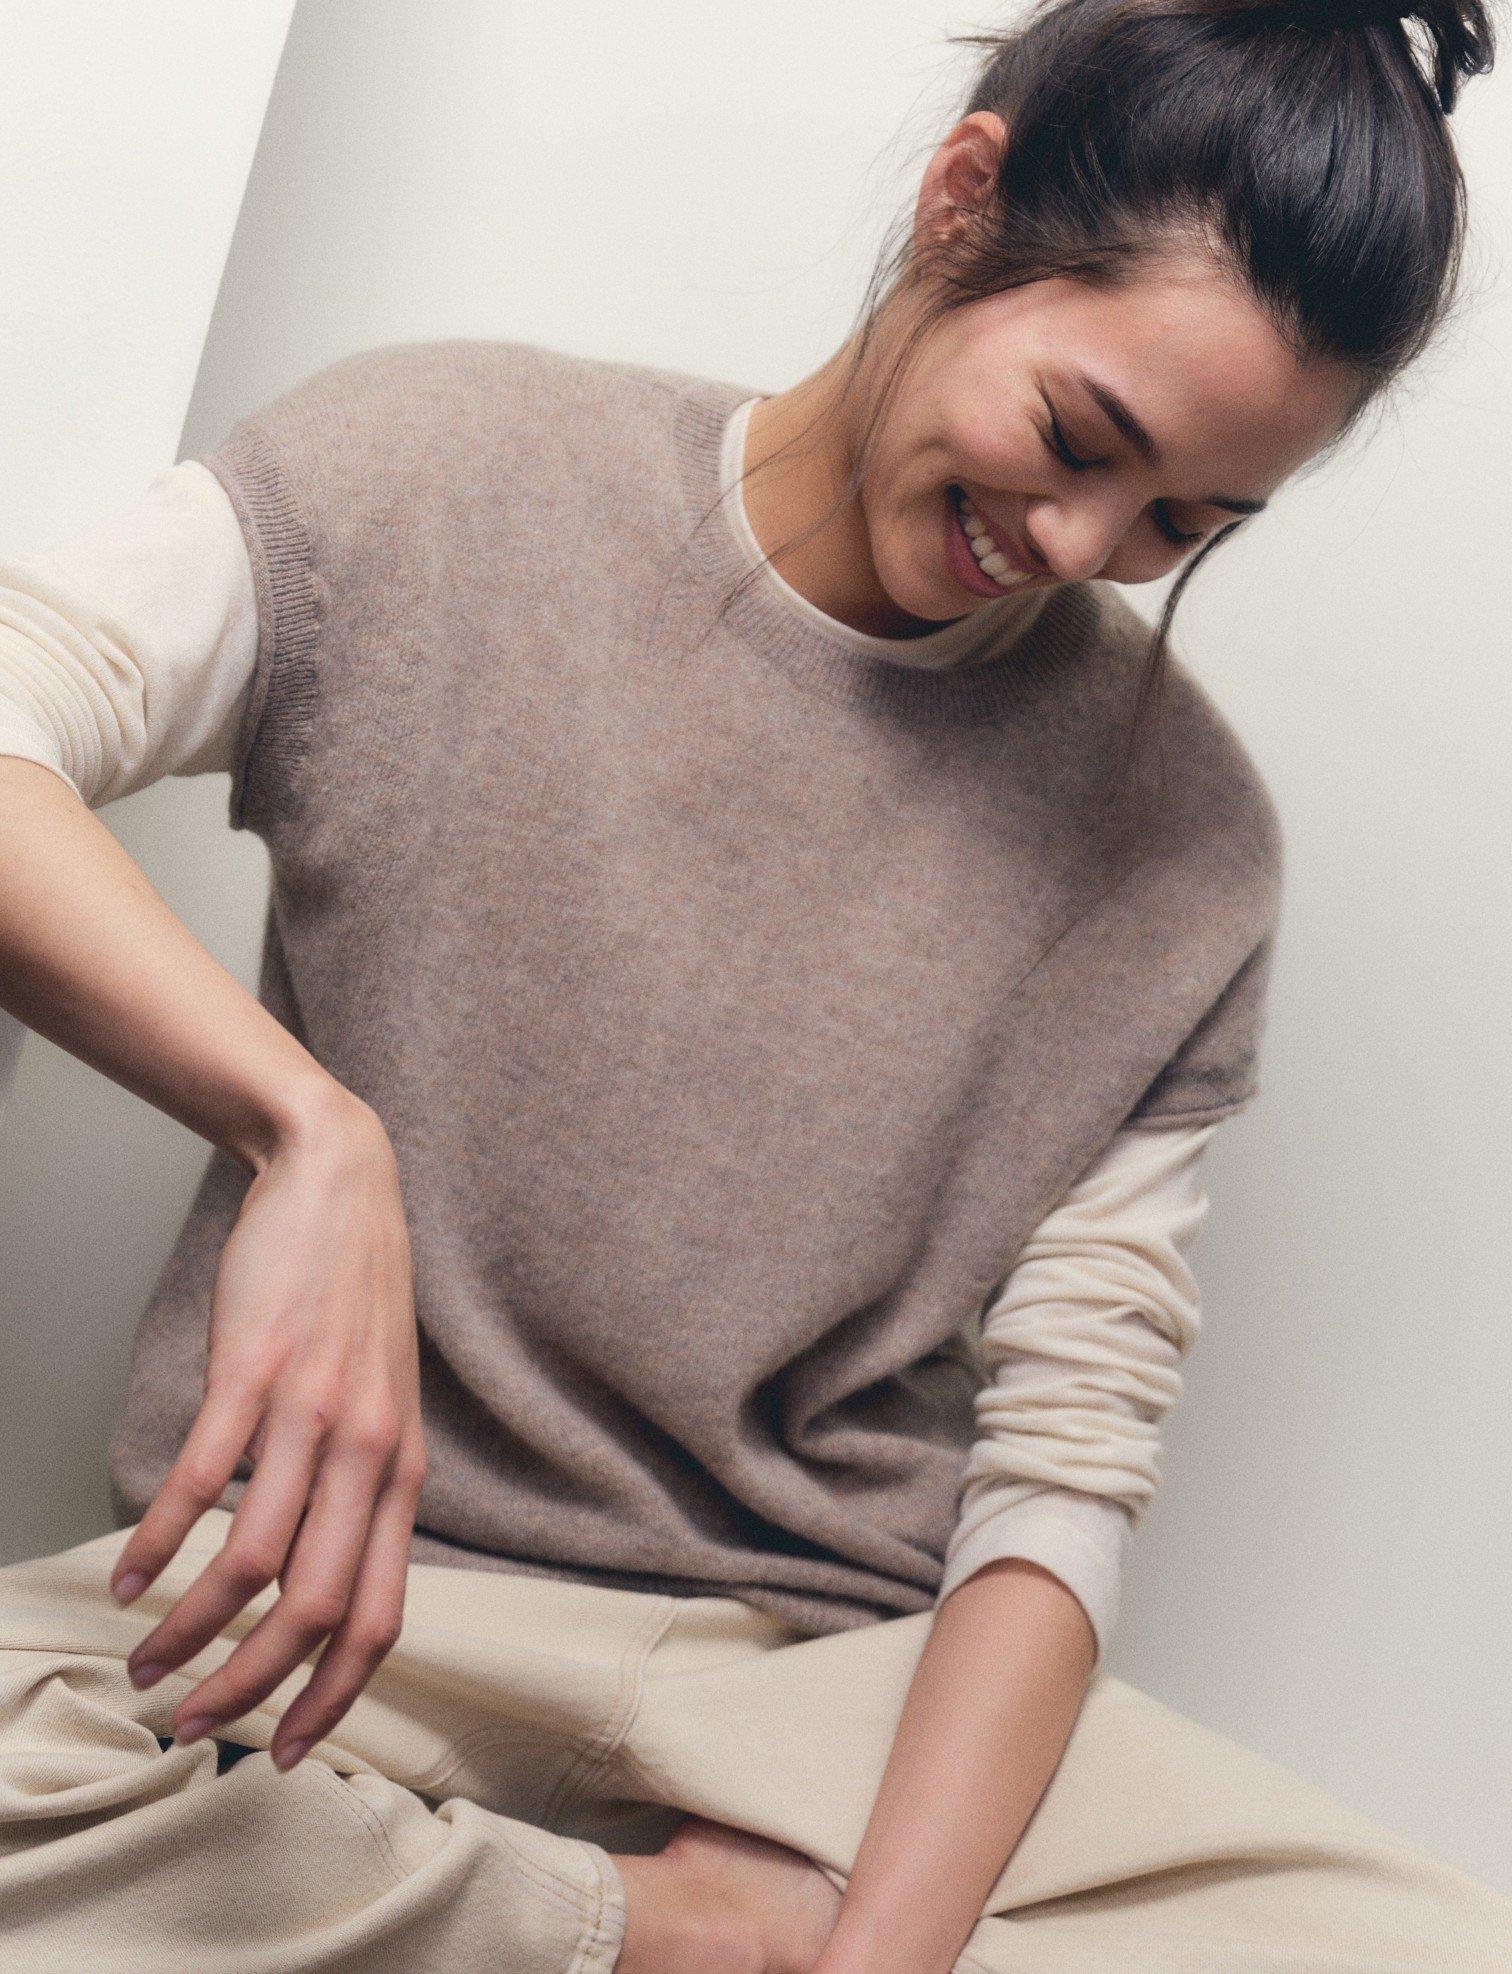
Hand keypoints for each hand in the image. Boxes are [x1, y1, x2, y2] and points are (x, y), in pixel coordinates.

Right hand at [109, 1093, 427, 1770]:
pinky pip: (199, 1484)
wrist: (343, 1182)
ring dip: (188, 1628)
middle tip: (192, 1725)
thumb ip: (364, 1490)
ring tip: (144, 1659)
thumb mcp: (387, 1405)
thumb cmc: (355, 1304)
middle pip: (314, 1611)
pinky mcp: (253, 1373)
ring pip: (249, 1562)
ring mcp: (311, 1413)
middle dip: (248, 1687)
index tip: (283, 1749)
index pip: (380, 1616)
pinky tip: (125, 1573)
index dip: (333, 1697)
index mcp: (403, 1474)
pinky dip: (153, 1542)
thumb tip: (322, 1582)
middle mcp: (368, 1454)